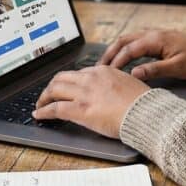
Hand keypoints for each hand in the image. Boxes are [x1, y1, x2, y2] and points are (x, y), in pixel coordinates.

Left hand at [33, 66, 149, 137]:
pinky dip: (43, 111)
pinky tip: (39, 114)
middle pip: (61, 78)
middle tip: (47, 95)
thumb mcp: (127, 84)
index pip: (77, 73)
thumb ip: (113, 83)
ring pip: (54, 90)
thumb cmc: (142, 103)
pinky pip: (55, 108)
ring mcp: (85, 93)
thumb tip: (107, 91)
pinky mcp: (81, 110)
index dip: (67, 82)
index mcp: (103, 71)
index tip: (64, 88)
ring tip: (40, 105)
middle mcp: (91, 78)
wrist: (147, 113)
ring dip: (44, 97)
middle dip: (51, 87)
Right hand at [100, 30, 185, 81]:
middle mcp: (153, 34)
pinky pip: (135, 41)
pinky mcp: (157, 39)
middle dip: (109, 53)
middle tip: (98, 68)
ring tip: (105, 64)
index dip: (116, 62)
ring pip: (128, 40)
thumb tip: (134, 74)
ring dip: (115, 50)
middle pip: (123, 41)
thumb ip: (155, 70)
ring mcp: (155, 35)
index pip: (129, 49)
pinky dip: (124, 49)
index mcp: (156, 40)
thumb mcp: (178, 68)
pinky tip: (121, 58)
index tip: (107, 74)